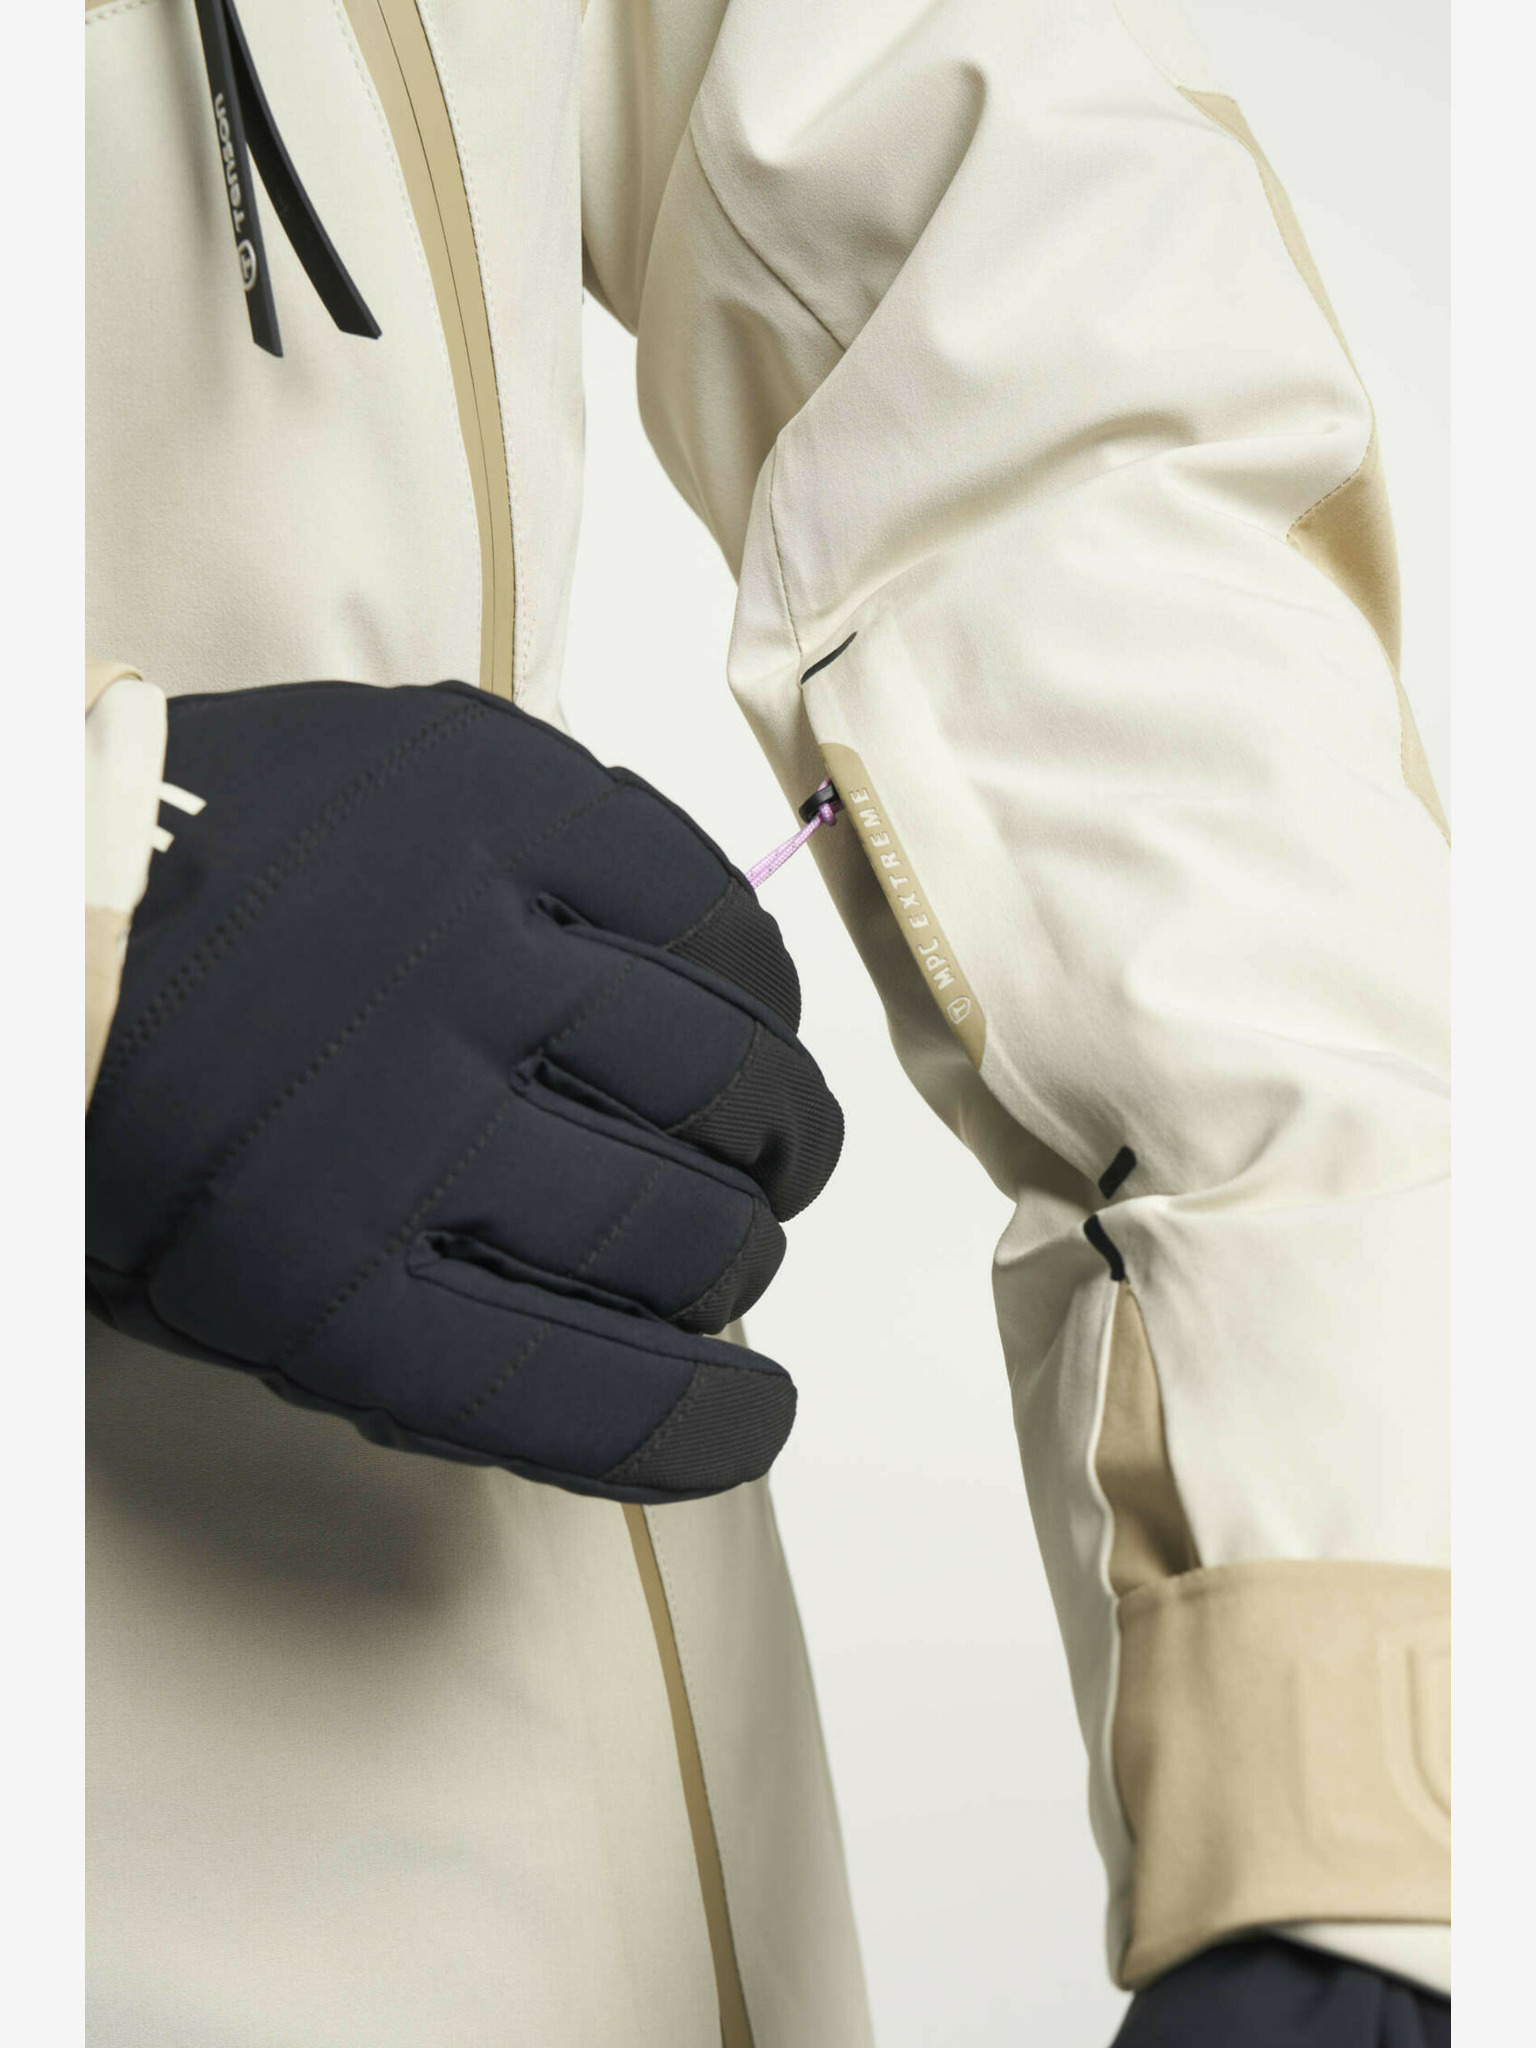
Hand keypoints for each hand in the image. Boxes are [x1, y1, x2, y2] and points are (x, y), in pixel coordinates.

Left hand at [86, 681, 842, 1500]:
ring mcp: (456, 928)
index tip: (756, 1417)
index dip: (711, 1425)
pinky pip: (704, 905)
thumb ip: (422, 1350)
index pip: (594, 1394)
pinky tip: (741, 1006)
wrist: (49, 880)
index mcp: (313, 1270)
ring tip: (769, 1137)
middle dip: (735, 1265)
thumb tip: (636, 1369)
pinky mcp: (496, 791)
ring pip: (722, 1069)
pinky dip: (751, 977)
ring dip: (777, 1129)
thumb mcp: (228, 1288)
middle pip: (679, 1234)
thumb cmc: (144, 1102)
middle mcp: (399, 1104)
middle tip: (731, 1249)